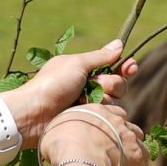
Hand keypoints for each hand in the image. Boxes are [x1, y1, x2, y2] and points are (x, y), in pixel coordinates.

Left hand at [11, 40, 135, 142]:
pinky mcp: (87, 122)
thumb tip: (119, 43)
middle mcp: (88, 87)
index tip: (132, 67)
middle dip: (110, 84)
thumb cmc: (52, 84)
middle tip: (95, 85)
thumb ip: (100, 56)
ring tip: (83, 102)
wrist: (34, 114)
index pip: (113, 67)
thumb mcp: (77, 64)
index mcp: (84, 69)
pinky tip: (86, 113)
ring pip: (114, 102)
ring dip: (102, 99)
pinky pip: (106, 117)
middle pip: (118, 84)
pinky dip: (99, 113)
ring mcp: (88, 106)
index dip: (125, 66)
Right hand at [41, 103, 147, 165]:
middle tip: (109, 156)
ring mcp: (130, 139)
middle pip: (126, 128)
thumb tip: (62, 139)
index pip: (110, 113)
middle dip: (121, 140)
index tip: (98, 140)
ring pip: (139, 147)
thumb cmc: (61, 143)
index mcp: (99, 111)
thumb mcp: (55, 127)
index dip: (106, 127)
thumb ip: (64, 129)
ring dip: (131, 159)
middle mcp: (118, 121)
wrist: (78, 156)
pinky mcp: (137, 160)